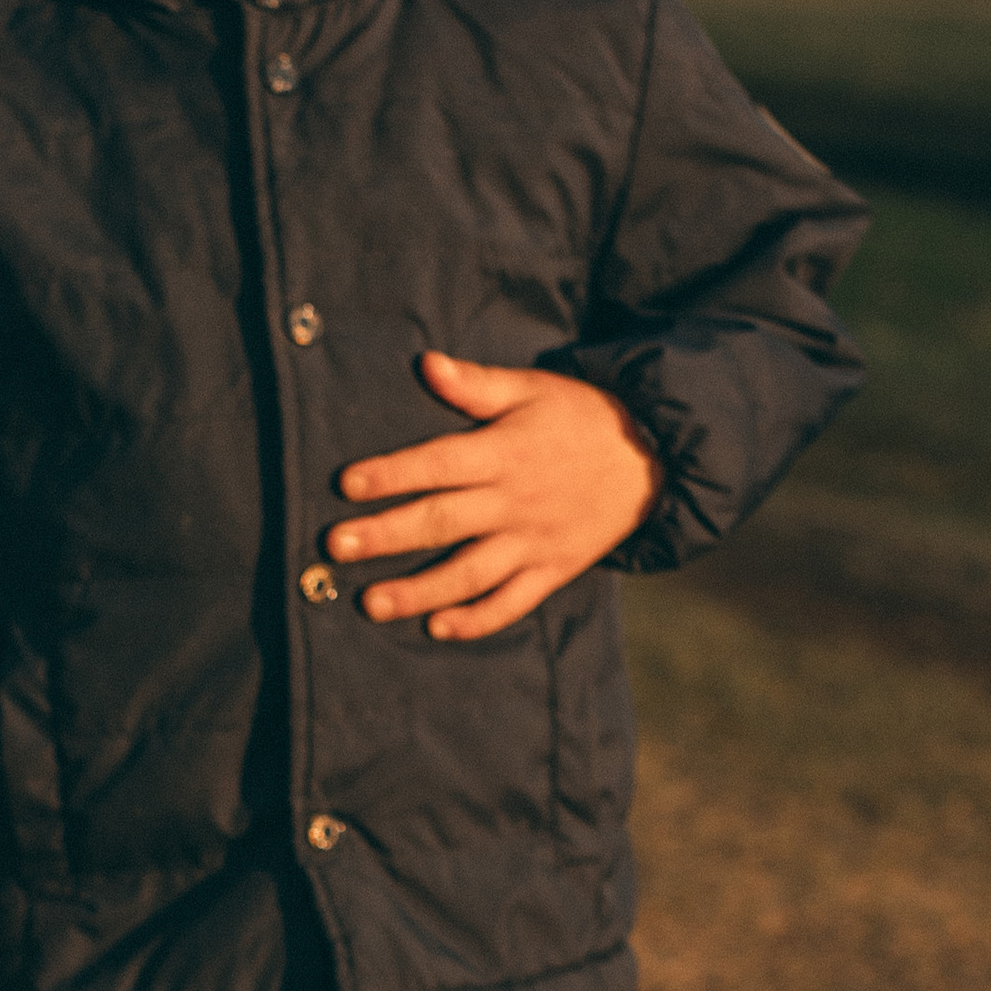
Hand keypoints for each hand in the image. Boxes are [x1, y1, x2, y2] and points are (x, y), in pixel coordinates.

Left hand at [325, 350, 660, 640]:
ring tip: (371, 603)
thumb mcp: (533, 389)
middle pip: (442, 522)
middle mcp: (514, 502)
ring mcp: (533, 542)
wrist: (654, 459)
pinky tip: (437, 628)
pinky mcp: (553, 571)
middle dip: (386, 536)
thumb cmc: (580, 417)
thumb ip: (477, 384)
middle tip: (335, 547)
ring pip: (469, 573)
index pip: (439, 463)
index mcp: (504, 452)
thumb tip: (427, 362)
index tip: (346, 484)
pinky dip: (477, 619)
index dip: (392, 473)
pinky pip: (513, 602)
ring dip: (419, 591)